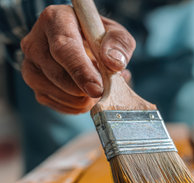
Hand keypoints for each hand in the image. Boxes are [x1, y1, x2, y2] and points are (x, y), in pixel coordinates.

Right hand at [20, 5, 135, 113]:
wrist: (84, 44)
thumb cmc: (99, 37)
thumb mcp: (115, 33)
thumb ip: (119, 44)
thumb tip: (114, 63)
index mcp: (55, 20)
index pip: (64, 49)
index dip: (81, 72)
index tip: (98, 89)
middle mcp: (35, 42)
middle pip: (57, 75)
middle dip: (85, 90)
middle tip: (105, 90)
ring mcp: (30, 65)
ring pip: (56, 93)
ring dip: (84, 98)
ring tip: (97, 84)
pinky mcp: (35, 85)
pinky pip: (58, 105)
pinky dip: (79, 105)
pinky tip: (87, 92)